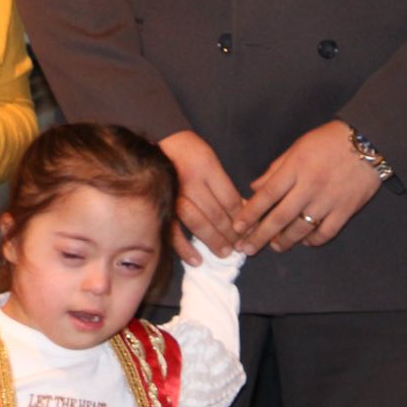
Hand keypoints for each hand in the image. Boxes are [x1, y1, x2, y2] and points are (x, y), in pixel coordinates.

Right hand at [162, 130, 242, 264]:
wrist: (154, 146)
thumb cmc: (188, 153)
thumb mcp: (211, 160)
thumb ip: (224, 185)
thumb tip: (243, 209)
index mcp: (207, 169)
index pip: (230, 199)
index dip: (243, 217)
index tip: (252, 230)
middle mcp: (191, 183)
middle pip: (216, 213)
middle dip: (231, 233)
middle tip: (241, 247)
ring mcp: (173, 197)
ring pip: (197, 224)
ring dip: (213, 240)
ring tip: (225, 253)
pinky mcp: (159, 208)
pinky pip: (172, 232)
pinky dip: (184, 248)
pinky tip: (196, 260)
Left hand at [232, 120, 382, 255]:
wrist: (369, 141)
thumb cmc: (330, 140)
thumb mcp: (298, 147)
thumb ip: (276, 168)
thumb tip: (255, 188)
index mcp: (296, 168)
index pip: (267, 195)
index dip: (250, 213)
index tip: (238, 227)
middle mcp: (310, 186)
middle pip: (280, 217)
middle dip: (259, 236)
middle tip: (245, 249)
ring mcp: (329, 200)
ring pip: (301, 229)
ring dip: (284, 241)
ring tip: (275, 246)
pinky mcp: (346, 209)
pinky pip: (326, 232)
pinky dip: (313, 240)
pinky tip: (305, 241)